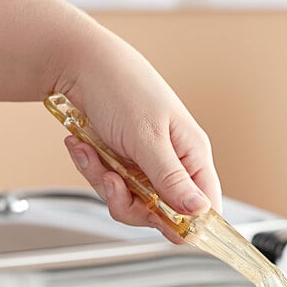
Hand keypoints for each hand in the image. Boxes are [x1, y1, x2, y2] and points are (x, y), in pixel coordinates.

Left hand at [62, 35, 221, 236]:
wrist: (80, 63)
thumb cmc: (122, 88)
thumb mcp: (148, 137)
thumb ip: (172, 179)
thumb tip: (200, 211)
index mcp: (193, 157)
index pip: (206, 207)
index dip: (187, 223)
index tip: (158, 221)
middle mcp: (175, 166)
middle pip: (165, 215)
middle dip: (133, 205)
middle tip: (114, 182)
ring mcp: (149, 168)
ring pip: (133, 204)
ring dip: (106, 186)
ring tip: (93, 156)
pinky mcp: (125, 166)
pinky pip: (112, 188)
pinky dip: (95, 171)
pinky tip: (85, 148)